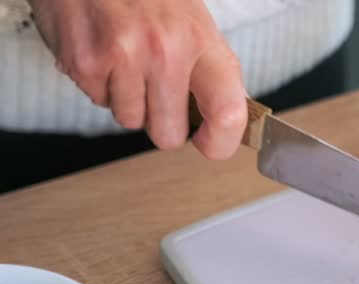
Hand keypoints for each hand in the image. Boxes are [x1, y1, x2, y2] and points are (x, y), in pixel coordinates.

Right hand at [28, 0, 246, 159]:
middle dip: (162, 124)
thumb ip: (207, 67)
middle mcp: (166, 51)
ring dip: (128, 99)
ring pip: (130, 120)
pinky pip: (97, 100)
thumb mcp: (192, 17)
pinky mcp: (84, 62)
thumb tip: (224, 115)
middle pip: (169, 135)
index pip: (228, 113)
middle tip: (158, 93)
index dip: (221, 142)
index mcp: (201, 39)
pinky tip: (103, 49)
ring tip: (126, 59)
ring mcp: (123, 57)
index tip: (211, 144)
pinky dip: (99, 82)